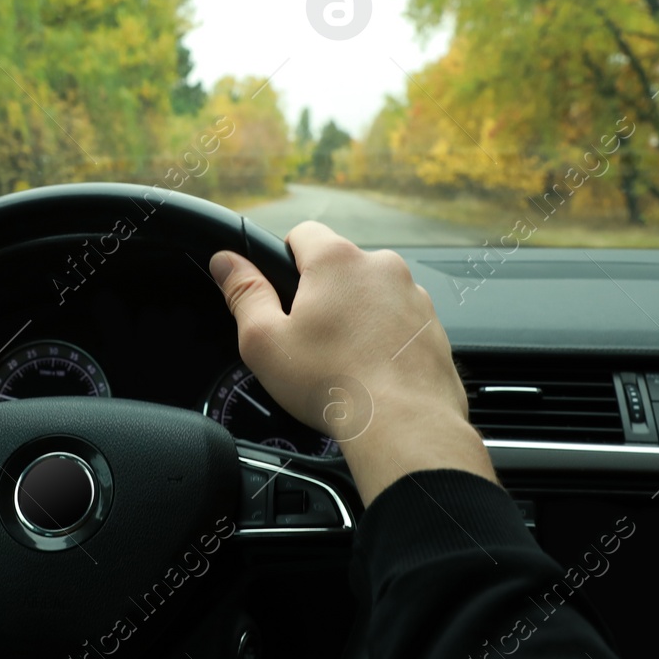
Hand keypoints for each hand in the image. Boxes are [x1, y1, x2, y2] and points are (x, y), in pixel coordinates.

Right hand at [209, 221, 495, 504]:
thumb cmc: (334, 383)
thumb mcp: (264, 341)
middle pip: (339, 266)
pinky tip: (372, 368)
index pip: (303, 233)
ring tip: (343, 359)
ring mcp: (413, 294)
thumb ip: (243, 293)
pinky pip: (398, 318)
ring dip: (356, 314)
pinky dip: (384, 335)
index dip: (284, 260)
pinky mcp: (433, 324)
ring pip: (371, 292)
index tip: (282, 293)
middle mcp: (382, 266)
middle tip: (308, 338)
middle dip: (322, 294)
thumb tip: (226, 261)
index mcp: (337, 260)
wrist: (404, 425)